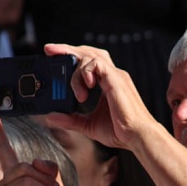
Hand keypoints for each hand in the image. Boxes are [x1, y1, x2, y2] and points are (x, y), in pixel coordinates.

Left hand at [42, 43, 159, 151]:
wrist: (137, 137)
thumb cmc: (120, 131)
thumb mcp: (88, 125)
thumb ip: (71, 120)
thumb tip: (52, 116)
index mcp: (107, 83)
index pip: (87, 61)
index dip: (71, 56)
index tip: (54, 57)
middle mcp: (111, 76)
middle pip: (88, 51)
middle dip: (67, 48)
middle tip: (50, 50)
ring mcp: (115, 76)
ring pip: (90, 57)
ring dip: (76, 72)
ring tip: (78, 94)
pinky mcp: (116, 79)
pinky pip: (97, 64)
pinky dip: (86, 72)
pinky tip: (85, 88)